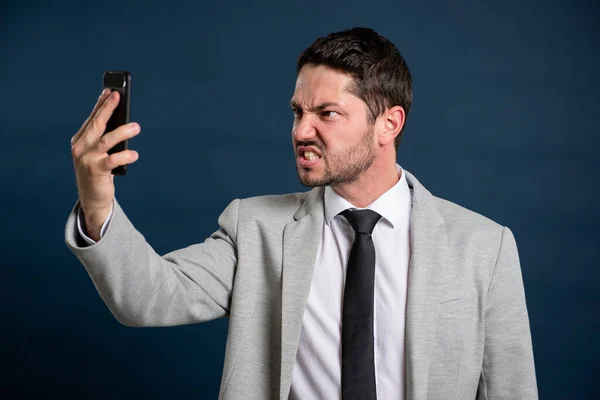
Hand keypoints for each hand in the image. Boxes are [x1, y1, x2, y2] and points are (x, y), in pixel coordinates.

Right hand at [71, 89, 140, 239]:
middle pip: (96, 124)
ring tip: (136, 127)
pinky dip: (125, 156)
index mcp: (80, 141)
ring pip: (105, 140)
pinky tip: (134, 154)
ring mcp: (87, 159)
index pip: (91, 119)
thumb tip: (121, 120)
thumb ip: (104, 138)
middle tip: (118, 97)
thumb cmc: (98, 172)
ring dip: (122, 132)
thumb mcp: (98, 153)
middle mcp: (80, 148)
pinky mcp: (96, 171)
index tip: (110, 91)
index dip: (101, 104)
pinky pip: (113, 160)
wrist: (92, 198)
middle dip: (107, 109)